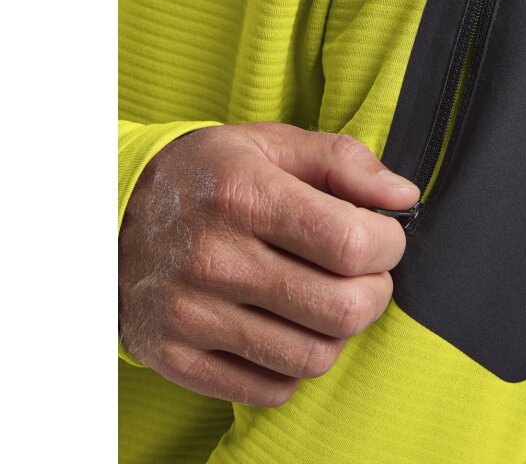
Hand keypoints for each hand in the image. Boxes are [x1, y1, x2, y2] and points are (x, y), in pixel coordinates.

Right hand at [118, 122, 417, 406]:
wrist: (114, 214)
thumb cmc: (209, 175)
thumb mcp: (272, 143)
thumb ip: (344, 161)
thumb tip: (403, 196)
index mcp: (243, 195)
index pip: (352, 243)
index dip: (388, 243)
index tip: (381, 235)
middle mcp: (214, 258)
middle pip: (344, 309)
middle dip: (375, 290)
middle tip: (362, 271)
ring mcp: (191, 315)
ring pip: (314, 357)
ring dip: (338, 330)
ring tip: (324, 296)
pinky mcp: (177, 356)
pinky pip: (271, 389)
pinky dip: (296, 363)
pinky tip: (287, 325)